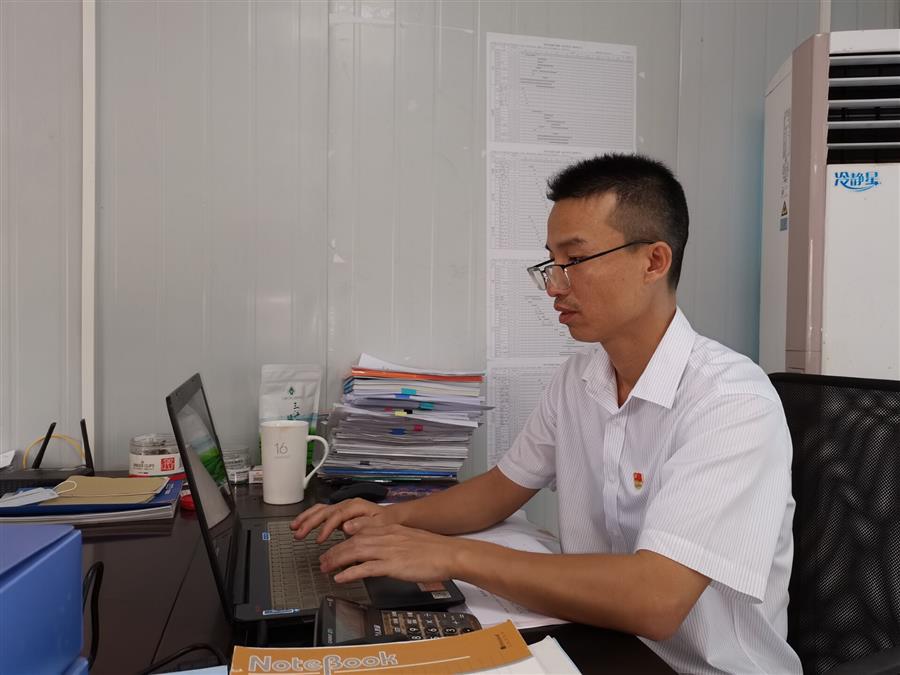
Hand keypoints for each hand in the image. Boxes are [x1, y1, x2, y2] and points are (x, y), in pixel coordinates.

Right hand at [290, 498, 394, 543]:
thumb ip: (363, 526)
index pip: (336, 515)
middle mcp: (347, 504)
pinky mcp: (339, 513)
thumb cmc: (386, 522)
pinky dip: (310, 517)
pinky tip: (302, 524)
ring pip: (320, 509)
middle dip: (309, 522)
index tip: (319, 540)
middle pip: (324, 510)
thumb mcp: (380, 525)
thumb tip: (346, 526)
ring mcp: (342, 507)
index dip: (326, 528)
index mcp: (356, 507)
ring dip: (306, 518)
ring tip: (294, 528)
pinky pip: (322, 512)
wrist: (391, 518)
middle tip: (299, 534)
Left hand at [319, 523, 466, 583]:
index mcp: (390, 530)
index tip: (333, 547)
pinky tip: (341, 578)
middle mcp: (386, 537)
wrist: (450, 554)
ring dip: (337, 560)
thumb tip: (379, 550)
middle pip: (353, 541)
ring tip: (325, 569)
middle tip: (323, 561)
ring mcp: (389, 550)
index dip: (343, 540)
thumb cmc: (433, 550)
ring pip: (355, 552)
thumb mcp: (408, 539)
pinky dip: (351, 572)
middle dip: (334, 551)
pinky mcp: (393, 564)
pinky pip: (366, 568)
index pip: (360, 532)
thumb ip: (391, 542)